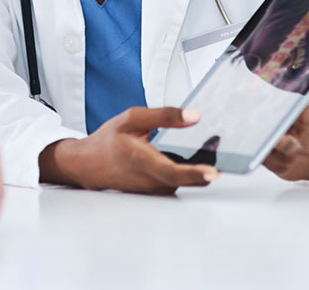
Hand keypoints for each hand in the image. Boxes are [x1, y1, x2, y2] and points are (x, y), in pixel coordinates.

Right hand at [39, 107, 217, 194]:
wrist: (89, 164)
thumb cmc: (109, 141)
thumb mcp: (132, 119)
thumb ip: (164, 116)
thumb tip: (194, 116)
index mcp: (143, 161)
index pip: (172, 171)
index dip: (194, 173)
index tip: (213, 172)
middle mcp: (151, 181)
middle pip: (188, 176)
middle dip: (207, 162)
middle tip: (219, 142)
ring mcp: (155, 189)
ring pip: (186, 179)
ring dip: (198, 164)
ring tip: (210, 144)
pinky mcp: (158, 191)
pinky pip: (180, 180)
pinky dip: (189, 168)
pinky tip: (191, 153)